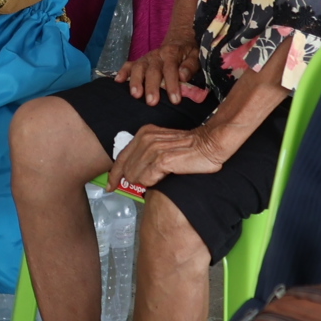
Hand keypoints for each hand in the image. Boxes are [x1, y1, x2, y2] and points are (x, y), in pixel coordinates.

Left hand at [111, 122, 228, 188]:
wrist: (210, 145)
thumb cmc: (189, 149)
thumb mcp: (162, 147)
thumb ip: (146, 156)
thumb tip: (132, 174)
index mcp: (144, 134)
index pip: (121, 157)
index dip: (114, 174)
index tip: (111, 186)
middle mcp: (146, 138)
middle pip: (125, 168)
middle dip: (130, 180)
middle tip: (139, 186)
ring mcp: (154, 148)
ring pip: (134, 174)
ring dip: (142, 182)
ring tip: (155, 181)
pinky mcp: (163, 159)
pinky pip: (146, 178)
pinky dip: (150, 182)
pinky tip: (159, 180)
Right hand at [114, 38, 198, 105]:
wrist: (178, 41)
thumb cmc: (188, 54)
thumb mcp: (195, 56)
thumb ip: (190, 66)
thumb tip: (183, 76)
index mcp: (172, 53)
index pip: (171, 69)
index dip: (172, 84)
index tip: (175, 100)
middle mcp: (157, 55)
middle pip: (153, 71)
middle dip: (152, 87)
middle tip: (152, 102)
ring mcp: (146, 59)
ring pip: (138, 68)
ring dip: (136, 82)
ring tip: (135, 95)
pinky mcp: (139, 62)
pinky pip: (128, 65)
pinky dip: (123, 72)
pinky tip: (118, 81)